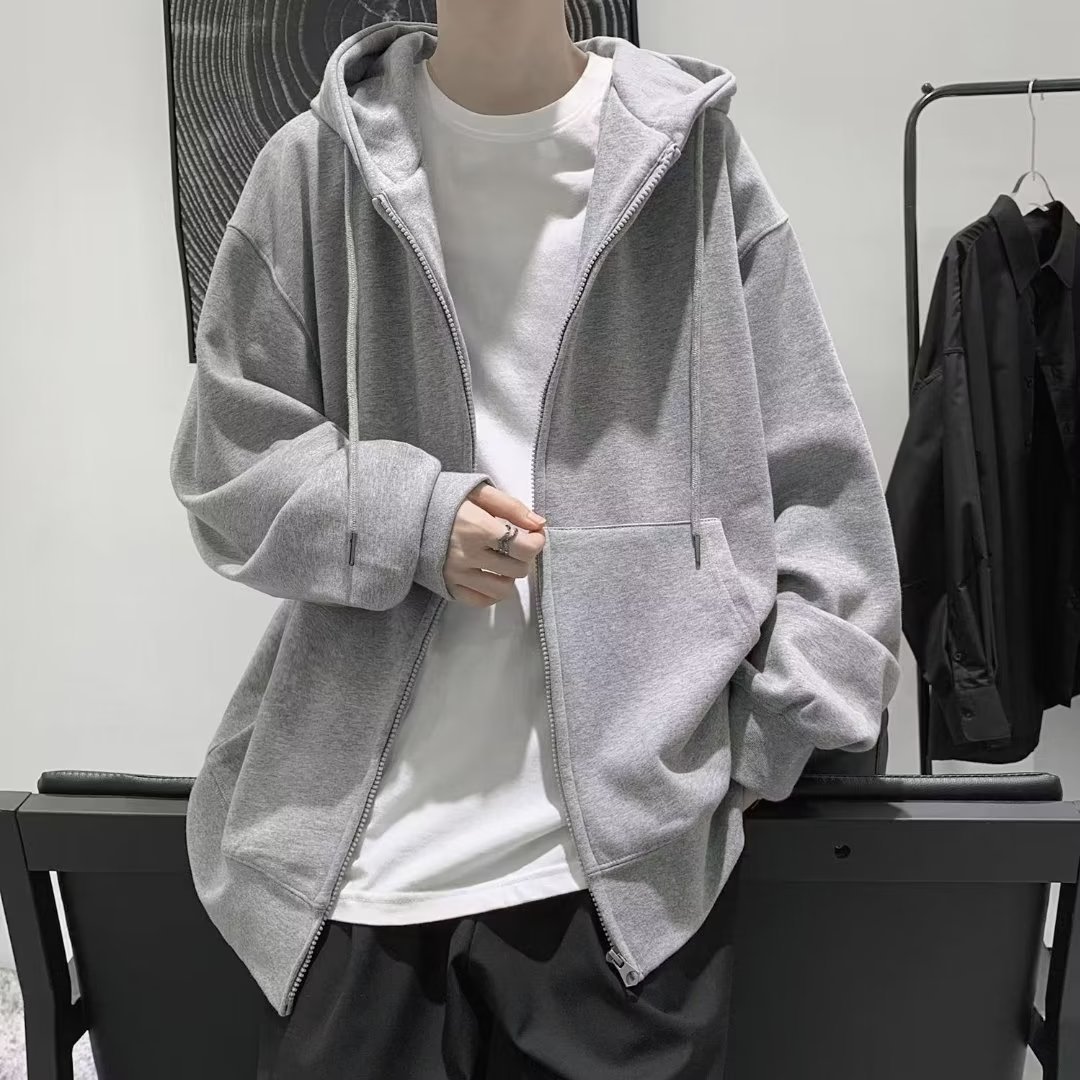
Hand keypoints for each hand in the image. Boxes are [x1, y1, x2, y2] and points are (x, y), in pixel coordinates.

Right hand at [444, 482, 546, 606]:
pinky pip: (480, 601)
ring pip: (502, 590)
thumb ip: (512, 507)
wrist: (406, 513)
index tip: (534, 534)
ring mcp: (457, 575)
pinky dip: (492, 592)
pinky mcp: (448, 587)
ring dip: (509, 576)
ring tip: (502, 561)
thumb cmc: (445, 499)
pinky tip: (490, 576)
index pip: (524, 547)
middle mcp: (468, 555)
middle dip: (524, 556)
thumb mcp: (479, 492)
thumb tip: (540, 523)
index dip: (537, 542)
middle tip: (516, 545)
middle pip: (517, 569)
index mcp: (478, 528)